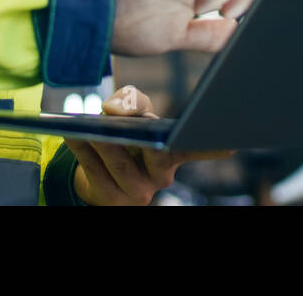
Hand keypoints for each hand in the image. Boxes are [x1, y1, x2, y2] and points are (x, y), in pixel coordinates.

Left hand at [66, 85, 233, 205]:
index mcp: (174, 154)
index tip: (230, 145)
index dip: (211, 148)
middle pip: (156, 154)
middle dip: (140, 135)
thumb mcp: (132, 116)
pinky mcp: (112, 200)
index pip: (195, 148)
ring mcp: (138, 192)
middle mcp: (162, 176)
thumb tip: (116, 109)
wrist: (99, 177)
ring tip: (83, 125)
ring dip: (101, 142)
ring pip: (121, 164)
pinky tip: (71, 135)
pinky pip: (96, 172)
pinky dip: (82, 150)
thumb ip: (131, 102)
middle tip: (121, 120)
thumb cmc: (125, 140)